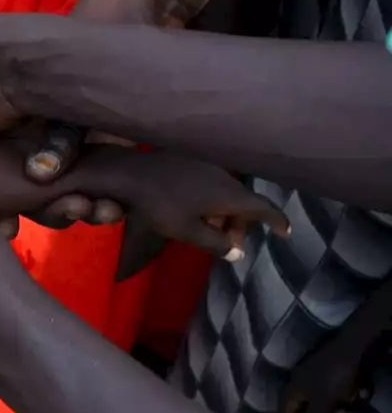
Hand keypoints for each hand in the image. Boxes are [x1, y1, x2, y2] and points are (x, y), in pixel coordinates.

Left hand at [63, 146, 290, 259]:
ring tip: (212, 230)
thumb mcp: (186, 231)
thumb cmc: (157, 204)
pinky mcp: (190, 160)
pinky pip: (212, 182)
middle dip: (242, 224)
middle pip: (245, 202)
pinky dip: (213, 199)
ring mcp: (207, 165)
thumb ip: (215, 243)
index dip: (277, 221)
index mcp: (229, 193)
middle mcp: (224, 176)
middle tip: (233, 244)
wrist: (127, 170)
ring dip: (226, 212)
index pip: (263, 208)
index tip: (286, 232)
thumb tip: (238, 253)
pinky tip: (196, 210)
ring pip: (227, 192)